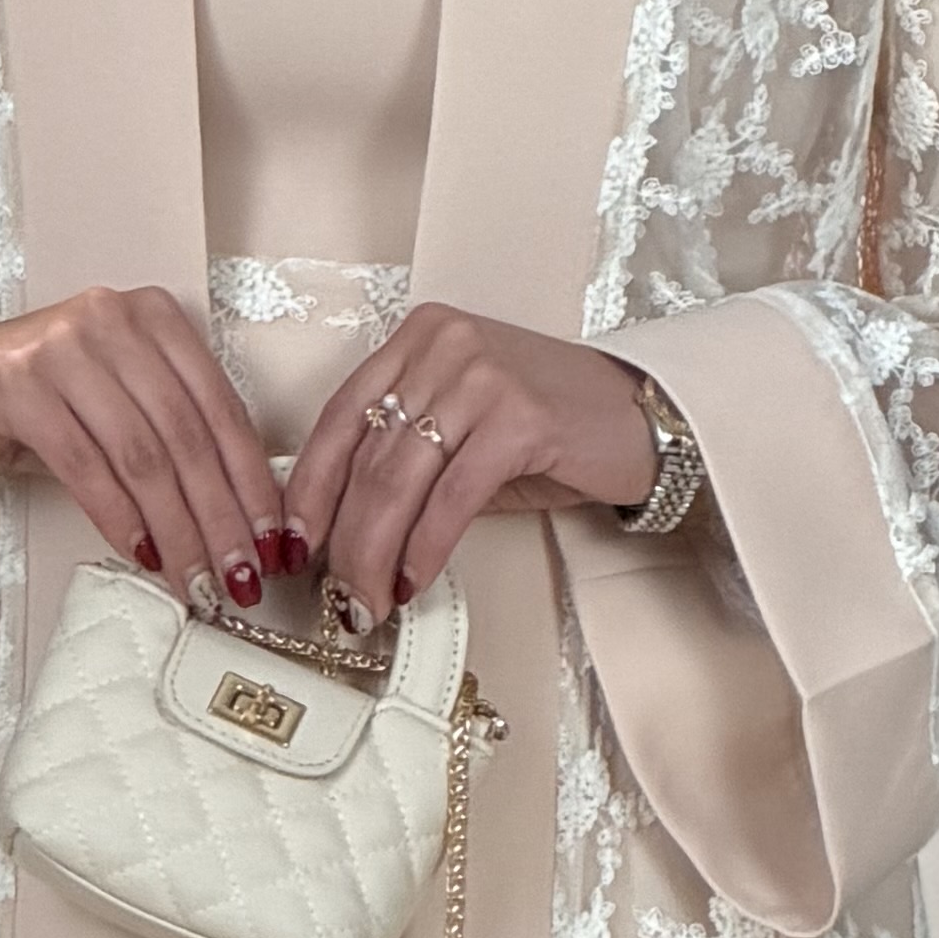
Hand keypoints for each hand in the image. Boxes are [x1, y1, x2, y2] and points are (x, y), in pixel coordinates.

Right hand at [0, 292, 291, 606]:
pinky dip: (120, 520)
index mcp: (154, 320)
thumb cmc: (31, 408)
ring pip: (143, 457)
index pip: (222, 409)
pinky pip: (86, 466)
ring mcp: (64, 347)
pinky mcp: (18, 383)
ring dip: (178, 530)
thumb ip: (172, 440)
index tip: (274, 544)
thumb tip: (245, 519)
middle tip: (242, 578)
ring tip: (197, 581)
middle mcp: (113, 320)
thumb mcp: (114, 409)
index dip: (254, 484)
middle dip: (222, 519)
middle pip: (187, 437)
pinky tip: (143, 556)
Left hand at [284, 311, 661, 616]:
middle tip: (340, 593)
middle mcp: (445, 345)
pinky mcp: (519, 419)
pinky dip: (425, 549)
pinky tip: (415, 579)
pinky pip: (451, 498)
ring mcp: (482, 377)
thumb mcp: (466, 428)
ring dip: (376, 556)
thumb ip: (408, 460)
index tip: (295, 541)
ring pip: (399, 483)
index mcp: (420, 338)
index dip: (310, 490)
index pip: (339, 417)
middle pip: (367, 458)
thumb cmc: (556, 426)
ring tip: (371, 599)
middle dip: (345, 540)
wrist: (643, 418)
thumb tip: (345, 529)